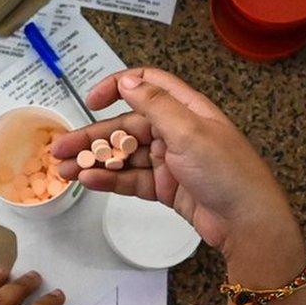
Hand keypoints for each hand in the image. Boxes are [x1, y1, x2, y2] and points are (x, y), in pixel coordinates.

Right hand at [51, 67, 303, 276]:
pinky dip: (111, 180)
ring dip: (94, 161)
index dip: (118, 87)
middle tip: (58, 149)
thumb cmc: (226, 172)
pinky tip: (89, 182)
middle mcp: (177, 132)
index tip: (91, 101)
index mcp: (187, 110)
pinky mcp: (167, 188)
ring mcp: (171, 161)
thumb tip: (128, 81)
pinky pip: (132, 180)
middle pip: (127, 126)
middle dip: (92, 137)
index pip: (148, 85)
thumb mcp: (189, 132)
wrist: (248, 223)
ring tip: (62, 171)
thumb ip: (155, 105)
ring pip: (125, 156)